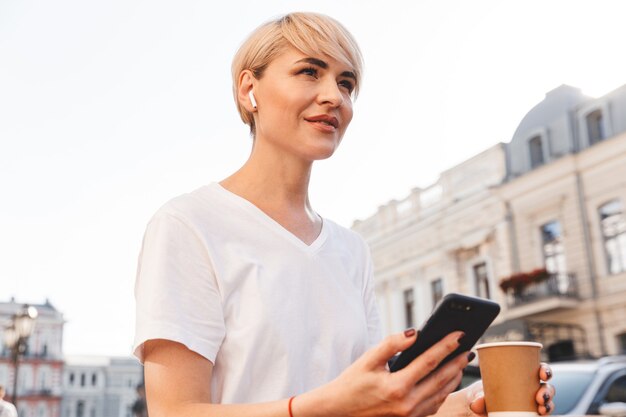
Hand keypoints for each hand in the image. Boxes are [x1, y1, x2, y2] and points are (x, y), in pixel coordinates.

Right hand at [306, 329, 472, 416]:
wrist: (339, 411)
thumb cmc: (352, 383)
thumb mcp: (368, 359)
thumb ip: (391, 344)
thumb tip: (414, 333)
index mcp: (396, 387)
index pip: (429, 362)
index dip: (446, 345)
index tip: (459, 334)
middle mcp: (407, 404)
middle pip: (441, 379)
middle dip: (457, 362)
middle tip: (469, 348)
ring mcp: (410, 415)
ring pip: (441, 394)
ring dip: (454, 377)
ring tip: (462, 362)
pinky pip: (434, 405)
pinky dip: (444, 391)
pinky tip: (447, 380)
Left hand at [467, 363, 555, 415]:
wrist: (475, 410)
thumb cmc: (479, 394)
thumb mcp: (477, 392)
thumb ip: (477, 396)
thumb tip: (478, 403)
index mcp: (519, 376)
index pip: (537, 369)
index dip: (545, 370)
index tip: (542, 374)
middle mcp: (528, 389)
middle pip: (546, 387)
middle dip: (548, 391)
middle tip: (539, 397)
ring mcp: (529, 404)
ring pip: (547, 403)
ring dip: (549, 405)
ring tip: (541, 408)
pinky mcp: (529, 415)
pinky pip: (542, 415)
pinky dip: (545, 414)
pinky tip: (541, 415)